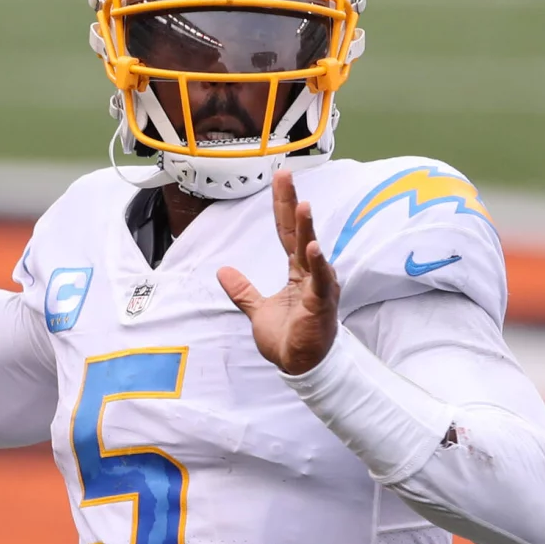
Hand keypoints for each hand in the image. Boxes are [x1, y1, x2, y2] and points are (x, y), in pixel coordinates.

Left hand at [217, 167, 339, 374]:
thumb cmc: (288, 339)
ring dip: (307, 230)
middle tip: (285, 176)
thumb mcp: (258, 310)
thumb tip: (223, 272)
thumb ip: (243, 290)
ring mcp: (319, 287)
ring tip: (302, 205)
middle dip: (292, 204)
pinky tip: (314, 247)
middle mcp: (312, 273)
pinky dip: (318, 264)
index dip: (283, 207)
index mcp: (298, 272)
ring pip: (312, 252)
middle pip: (300, 233)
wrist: (299, 367)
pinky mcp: (322, 304)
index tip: (280, 180)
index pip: (288, 233)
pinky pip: (320, 281)